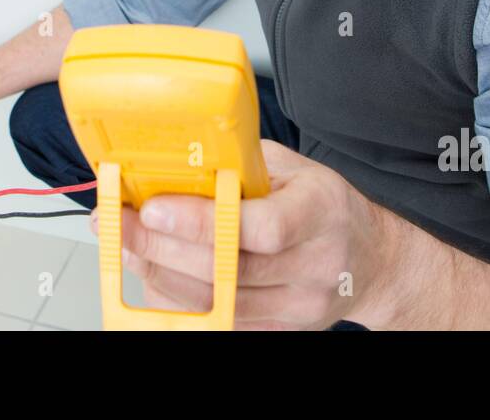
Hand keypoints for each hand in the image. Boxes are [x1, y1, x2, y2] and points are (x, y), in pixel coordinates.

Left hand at [88, 139, 395, 329]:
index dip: (202, 221)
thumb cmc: (323, 205)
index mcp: (321, 210)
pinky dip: (178, 298)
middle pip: (228, 269)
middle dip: (160, 247)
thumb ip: (240, 166)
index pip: (262, 227)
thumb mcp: (292, 168)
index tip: (154, 207)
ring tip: (127, 246)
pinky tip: (155, 273)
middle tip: (120, 224)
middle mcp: (315, 264)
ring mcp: (300, 305)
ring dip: (159, 273)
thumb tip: (175, 161)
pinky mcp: (281, 329)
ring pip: (216, 301)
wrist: (370, 260)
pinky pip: (220, 321)